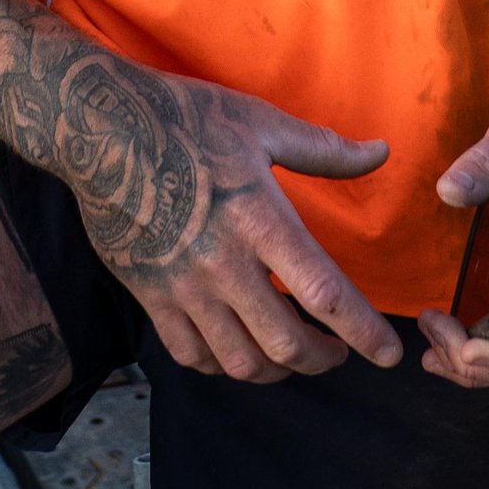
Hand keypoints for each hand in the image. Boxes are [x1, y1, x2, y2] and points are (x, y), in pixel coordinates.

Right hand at [67, 58, 397, 386]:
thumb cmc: (185, 119)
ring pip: (241, 362)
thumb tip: (380, 152)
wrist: (100, 129)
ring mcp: (182, 286)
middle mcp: (223, 263)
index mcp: (260, 220)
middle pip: (286, 344)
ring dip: (278, 369)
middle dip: (324, 359)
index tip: (389, 355)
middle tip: (338, 351)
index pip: (324, 295)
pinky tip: (238, 349)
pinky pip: (191, 355)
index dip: (365, 333)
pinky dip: (223, 365)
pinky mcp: (149, 295)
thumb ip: (324, 151)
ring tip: (293, 354)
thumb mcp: (261, 124)